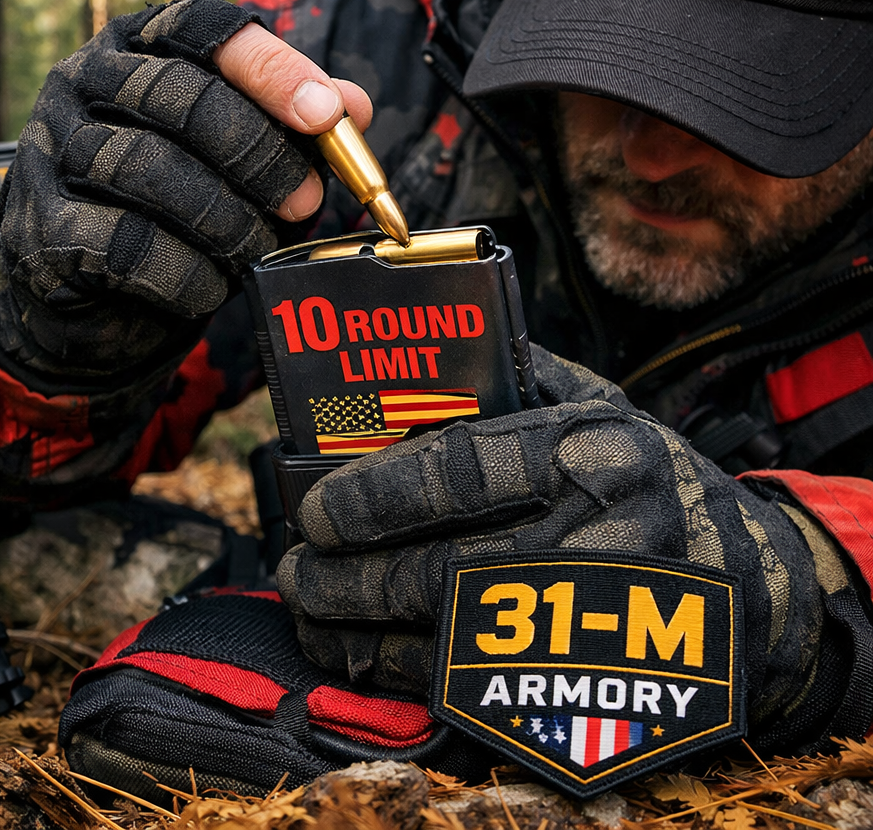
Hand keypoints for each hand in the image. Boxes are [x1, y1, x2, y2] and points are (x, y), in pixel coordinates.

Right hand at [0, 0, 371, 380]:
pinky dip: (184, 272)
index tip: (327, 116)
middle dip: (260, 157)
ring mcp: (54, 149)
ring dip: (226, 219)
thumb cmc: (173, 201)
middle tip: (306, 202)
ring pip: (151, 169)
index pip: (206, 30)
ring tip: (257, 247)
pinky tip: (209, 284)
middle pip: (183, 100)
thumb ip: (289, 124)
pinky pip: (124, 244)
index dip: (273, 69)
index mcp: (139, 46)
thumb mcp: (234, 154)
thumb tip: (354, 105)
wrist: (88, 283)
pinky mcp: (43, 224)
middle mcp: (85, 81)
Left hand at [277, 345, 870, 750]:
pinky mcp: (589, 685)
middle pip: (441, 567)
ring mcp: (594, 625)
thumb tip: (422, 355)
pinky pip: (469, 690)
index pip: (463, 472)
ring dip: (356, 626)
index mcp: (593, 454)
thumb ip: (522, 378)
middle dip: (348, 572)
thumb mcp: (605, 409)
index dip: (377, 494)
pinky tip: (355, 649)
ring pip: (444, 638)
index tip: (319, 508)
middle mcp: (598, 538)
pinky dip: (396, 671)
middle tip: (296, 560)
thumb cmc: (653, 481)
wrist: (749, 583)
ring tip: (308, 600)